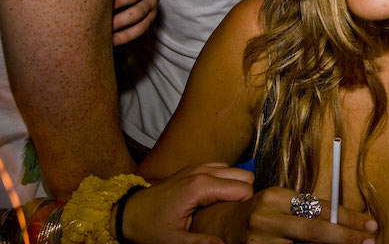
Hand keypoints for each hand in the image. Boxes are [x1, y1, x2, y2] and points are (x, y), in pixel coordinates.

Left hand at [120, 163, 254, 243]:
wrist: (128, 213)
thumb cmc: (150, 227)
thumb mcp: (175, 242)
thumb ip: (204, 243)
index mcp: (200, 187)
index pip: (242, 188)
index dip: (246, 205)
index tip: (239, 219)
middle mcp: (202, 171)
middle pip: (244, 175)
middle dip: (245, 193)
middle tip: (235, 214)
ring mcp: (198, 167)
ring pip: (235, 169)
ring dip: (236, 186)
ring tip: (227, 207)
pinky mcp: (194, 168)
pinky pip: (222, 168)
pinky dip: (226, 180)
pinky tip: (217, 198)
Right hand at [221, 186, 377, 243]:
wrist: (221, 227)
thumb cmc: (259, 212)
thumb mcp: (280, 202)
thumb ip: (307, 209)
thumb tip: (344, 220)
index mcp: (276, 196)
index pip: (320, 207)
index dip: (348, 217)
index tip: (369, 224)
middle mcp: (266, 218)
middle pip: (316, 230)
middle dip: (347, 236)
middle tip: (370, 240)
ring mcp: (259, 241)